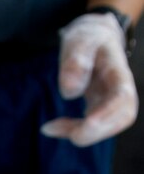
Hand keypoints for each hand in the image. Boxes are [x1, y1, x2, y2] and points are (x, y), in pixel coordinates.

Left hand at [41, 12, 137, 145]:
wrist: (94, 37)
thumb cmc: (87, 38)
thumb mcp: (78, 40)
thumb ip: (75, 61)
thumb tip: (69, 91)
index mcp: (118, 70)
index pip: (122, 97)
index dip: (107, 114)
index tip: (86, 123)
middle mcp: (120, 88)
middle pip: (123, 117)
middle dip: (98, 132)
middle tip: (72, 137)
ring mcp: (112, 100)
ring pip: (108, 126)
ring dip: (83, 134)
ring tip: (50, 128)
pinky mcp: (100, 108)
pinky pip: (92, 126)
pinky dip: (72, 131)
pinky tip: (51, 128)